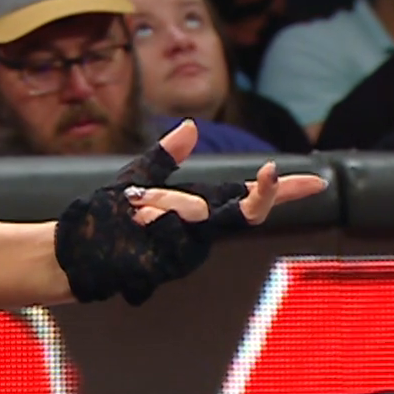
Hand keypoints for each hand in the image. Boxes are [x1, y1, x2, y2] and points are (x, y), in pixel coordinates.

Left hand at [52, 121, 328, 306]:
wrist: (74, 249)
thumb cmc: (107, 216)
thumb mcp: (137, 177)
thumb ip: (165, 157)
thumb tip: (189, 127)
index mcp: (199, 210)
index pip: (249, 199)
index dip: (284, 192)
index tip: (318, 182)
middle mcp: (200, 232)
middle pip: (243, 213)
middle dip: (259, 195)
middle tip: (271, 174)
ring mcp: (187, 253)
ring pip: (199, 217)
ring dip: (168, 202)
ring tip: (136, 204)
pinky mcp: (169, 266)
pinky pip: (174, 234)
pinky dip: (155, 217)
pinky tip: (136, 218)